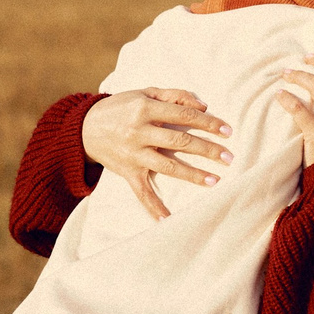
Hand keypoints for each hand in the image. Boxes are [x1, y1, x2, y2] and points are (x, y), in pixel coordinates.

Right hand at [82, 89, 232, 220]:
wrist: (84, 129)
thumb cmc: (120, 108)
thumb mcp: (144, 93)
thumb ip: (174, 96)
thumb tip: (203, 106)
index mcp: (145, 109)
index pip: (184, 116)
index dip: (208, 123)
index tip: (228, 131)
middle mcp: (139, 132)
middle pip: (180, 141)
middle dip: (207, 150)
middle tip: (229, 157)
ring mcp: (133, 154)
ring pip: (167, 166)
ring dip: (192, 175)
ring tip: (214, 180)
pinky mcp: (127, 172)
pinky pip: (142, 192)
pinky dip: (154, 207)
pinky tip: (168, 220)